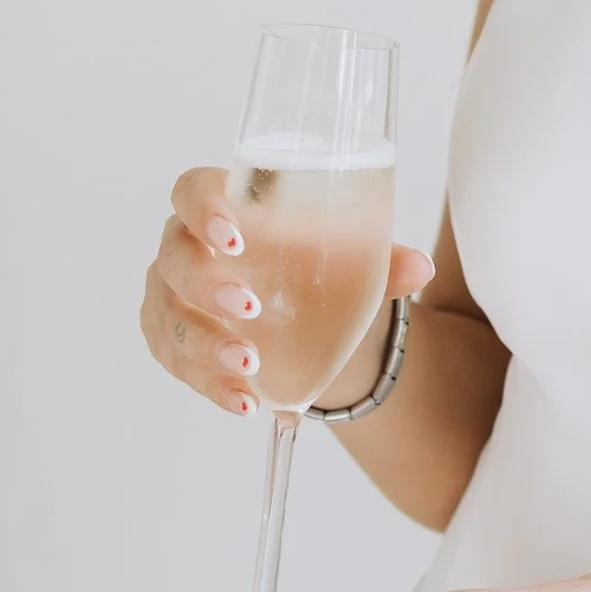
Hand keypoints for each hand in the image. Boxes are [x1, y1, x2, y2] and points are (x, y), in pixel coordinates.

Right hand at [139, 165, 433, 416]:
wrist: (304, 315)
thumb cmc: (313, 265)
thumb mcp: (347, 260)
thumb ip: (381, 260)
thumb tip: (422, 267)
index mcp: (221, 206)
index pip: (193, 189)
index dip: (204, 209)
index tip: (234, 237)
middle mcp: (183, 246)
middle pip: (175, 257)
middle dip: (207, 285)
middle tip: (250, 309)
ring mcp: (170, 295)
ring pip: (168, 317)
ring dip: (206, 346)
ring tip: (250, 367)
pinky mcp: (169, 340)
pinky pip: (176, 363)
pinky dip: (209, 386)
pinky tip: (244, 402)